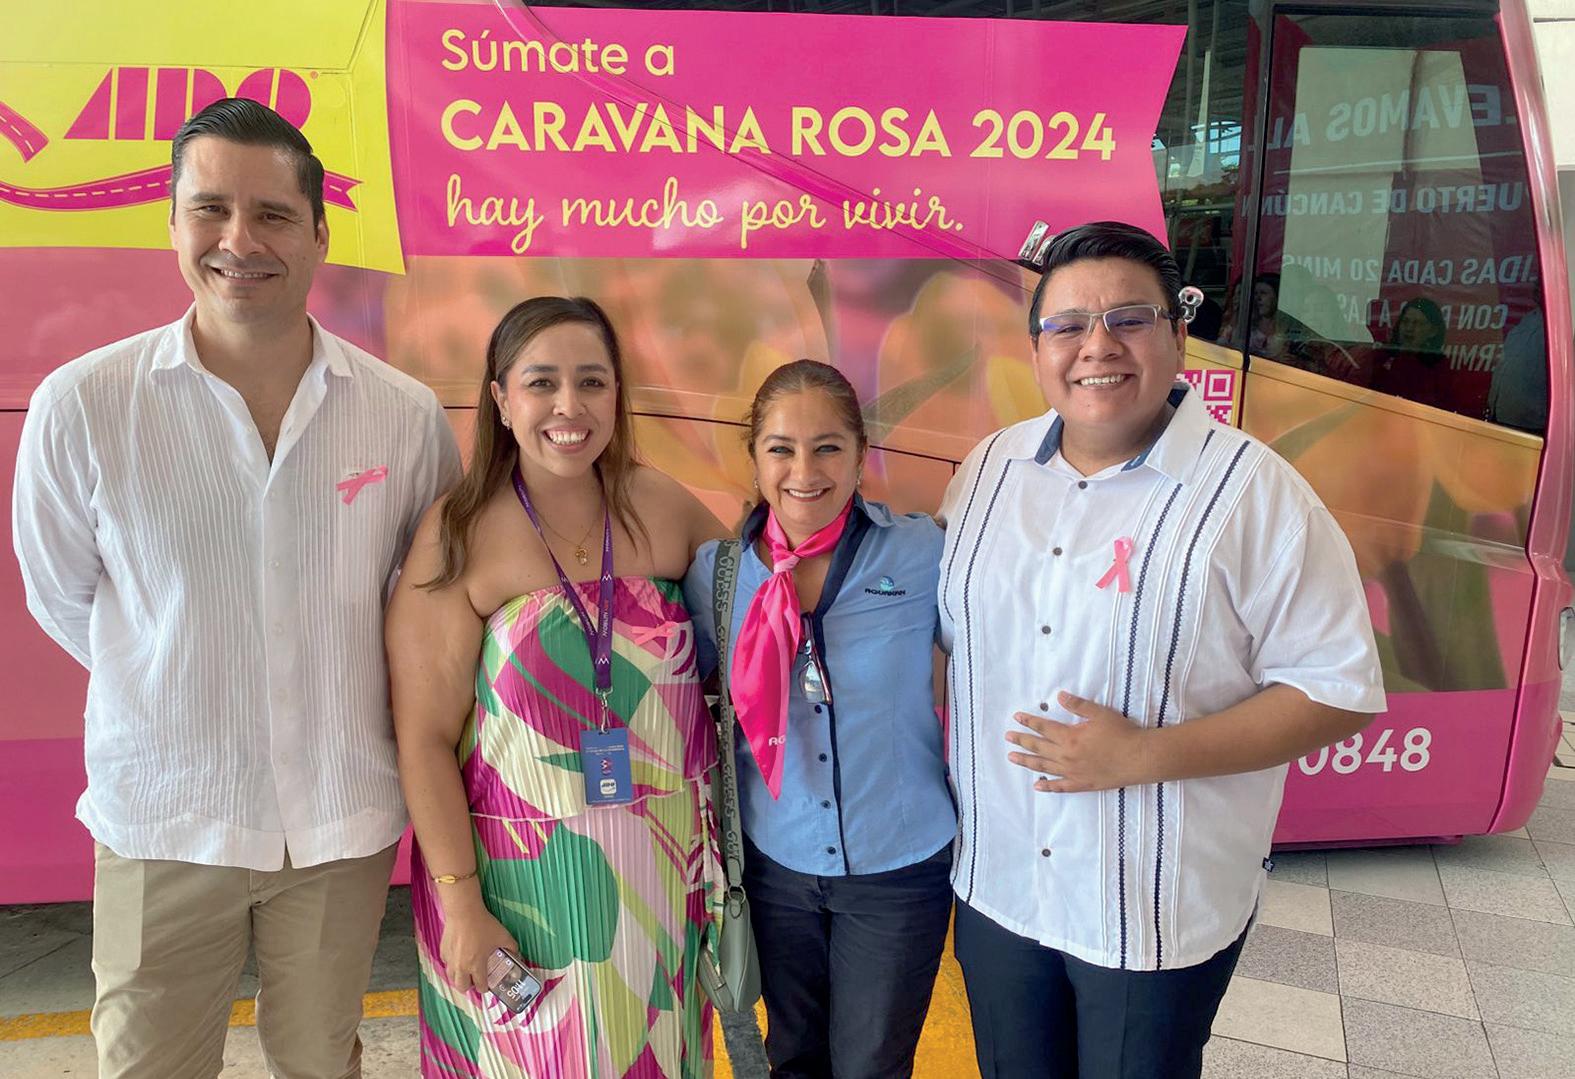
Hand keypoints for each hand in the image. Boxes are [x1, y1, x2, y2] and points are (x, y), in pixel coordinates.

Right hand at [438, 902, 520, 995]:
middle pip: (462, 988)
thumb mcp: (503, 935)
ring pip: (451, 977)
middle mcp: (461, 967)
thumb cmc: (483, 925)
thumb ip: (512, 947)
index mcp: (477, 966)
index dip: (485, 988)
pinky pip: (446, 963)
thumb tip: (516, 953)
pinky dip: (452, 964)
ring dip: (459, 977)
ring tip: (466, 970)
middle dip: (469, 986)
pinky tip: (458, 956)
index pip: (480, 987)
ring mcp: (450, 960)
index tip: (487, 984)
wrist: (464, 912)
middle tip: (475, 979)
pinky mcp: (443, 951)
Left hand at [1005, 691, 1152, 792]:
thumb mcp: (1100, 714)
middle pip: (1038, 747)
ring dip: (1027, 761)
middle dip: (1021, 741)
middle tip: (1008, 737)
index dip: (1029, 722)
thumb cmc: (1122, 733)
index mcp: (1070, 737)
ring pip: (1044, 767)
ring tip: (1012, 758)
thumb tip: (1059, 696)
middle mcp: (1067, 756)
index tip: (1016, 718)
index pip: (1043, 728)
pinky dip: (1047, 786)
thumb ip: (1078, 705)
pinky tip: (1037, 785)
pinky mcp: (1082, 784)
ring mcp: (1073, 772)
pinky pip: (1060, 787)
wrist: (1139, 758)